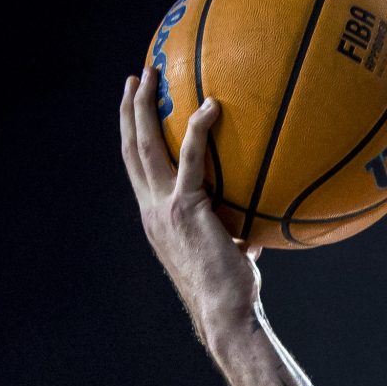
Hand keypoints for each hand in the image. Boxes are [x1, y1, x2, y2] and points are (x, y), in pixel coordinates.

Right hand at [120, 68, 260, 343]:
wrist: (223, 311)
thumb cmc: (231, 291)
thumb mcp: (229, 253)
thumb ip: (233, 233)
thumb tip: (257, 229)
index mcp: (156, 217)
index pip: (137, 169)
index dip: (131, 136)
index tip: (132, 108)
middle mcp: (151, 209)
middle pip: (131, 149)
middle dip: (129, 110)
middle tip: (135, 77)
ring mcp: (163, 207)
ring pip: (145, 146)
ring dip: (144, 107)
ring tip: (151, 73)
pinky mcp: (186, 208)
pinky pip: (190, 159)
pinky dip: (197, 130)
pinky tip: (211, 106)